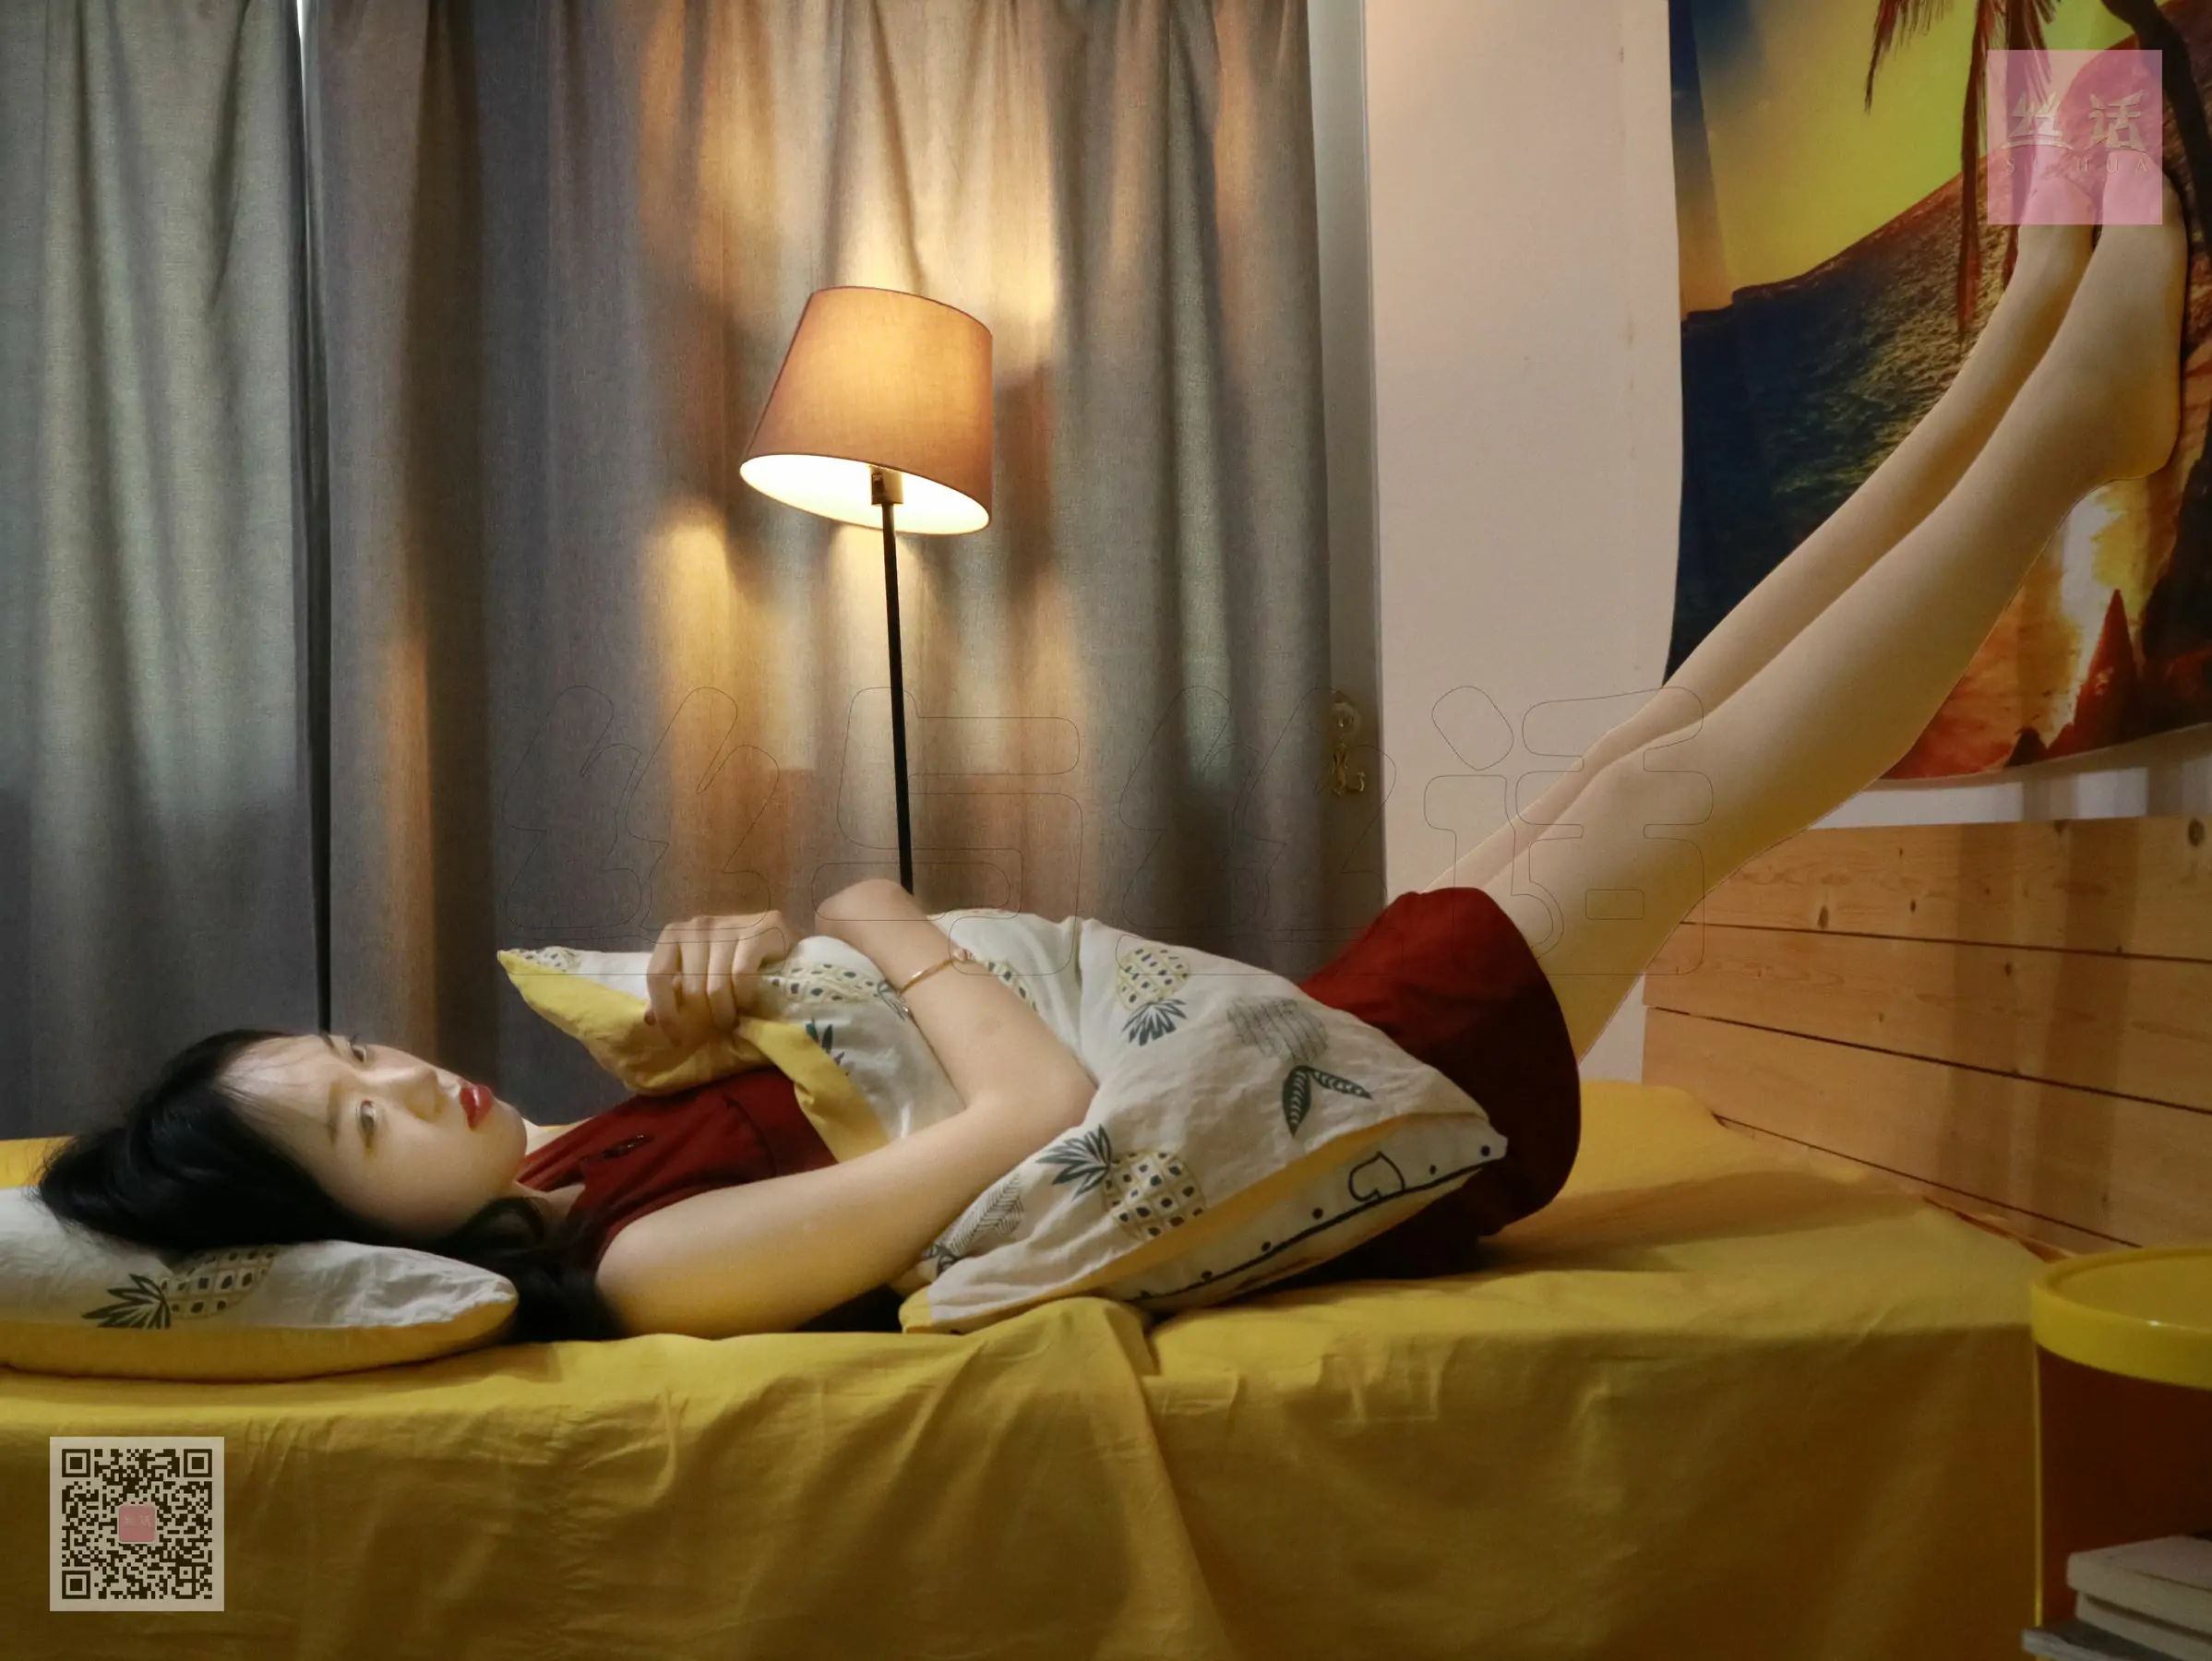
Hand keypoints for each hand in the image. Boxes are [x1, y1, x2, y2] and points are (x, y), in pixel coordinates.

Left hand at [643, 910, 794, 1041]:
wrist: (777, 937)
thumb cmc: (730, 958)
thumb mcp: (697, 972)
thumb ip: (674, 992)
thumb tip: (650, 1020)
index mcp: (674, 934)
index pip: (657, 976)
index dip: (665, 1011)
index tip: (676, 1038)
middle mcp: (698, 925)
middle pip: (691, 987)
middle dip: (704, 1016)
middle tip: (717, 1026)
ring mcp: (729, 925)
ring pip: (717, 986)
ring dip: (726, 1011)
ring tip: (733, 1018)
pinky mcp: (759, 930)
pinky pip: (742, 977)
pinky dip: (745, 996)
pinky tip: (749, 1001)